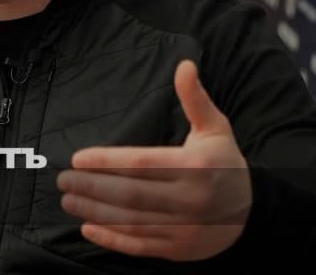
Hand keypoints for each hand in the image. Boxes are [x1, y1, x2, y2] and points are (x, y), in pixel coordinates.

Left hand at [56, 60, 251, 261]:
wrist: (251, 213)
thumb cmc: (224, 163)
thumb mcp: (215, 128)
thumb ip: (195, 99)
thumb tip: (185, 65)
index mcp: (196, 167)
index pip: (142, 163)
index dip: (107, 161)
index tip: (79, 158)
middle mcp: (189, 200)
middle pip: (131, 194)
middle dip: (92, 187)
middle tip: (63, 179)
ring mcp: (184, 229)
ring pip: (131, 221)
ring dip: (94, 211)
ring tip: (69, 200)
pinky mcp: (178, 250)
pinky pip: (139, 246)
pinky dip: (112, 239)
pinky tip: (88, 228)